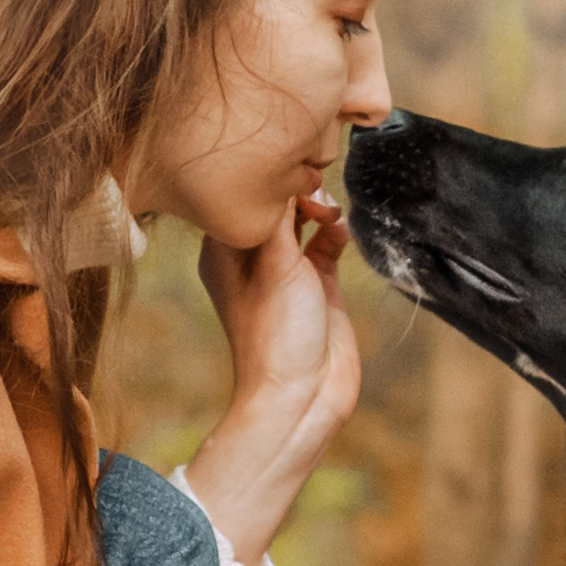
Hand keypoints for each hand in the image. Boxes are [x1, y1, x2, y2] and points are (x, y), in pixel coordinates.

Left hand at [184, 189, 356, 565]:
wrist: (304, 394)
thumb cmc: (276, 333)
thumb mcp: (274, 262)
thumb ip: (279, 214)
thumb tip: (284, 171)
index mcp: (224, 250)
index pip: (240, 194)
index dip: (266, 177)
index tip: (290, 172)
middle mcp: (253, 256)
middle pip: (274, 201)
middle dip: (298, 189)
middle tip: (315, 195)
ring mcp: (287, 269)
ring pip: (304, 217)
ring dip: (320, 208)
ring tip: (330, 216)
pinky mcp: (318, 282)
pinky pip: (327, 240)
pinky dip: (336, 232)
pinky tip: (341, 235)